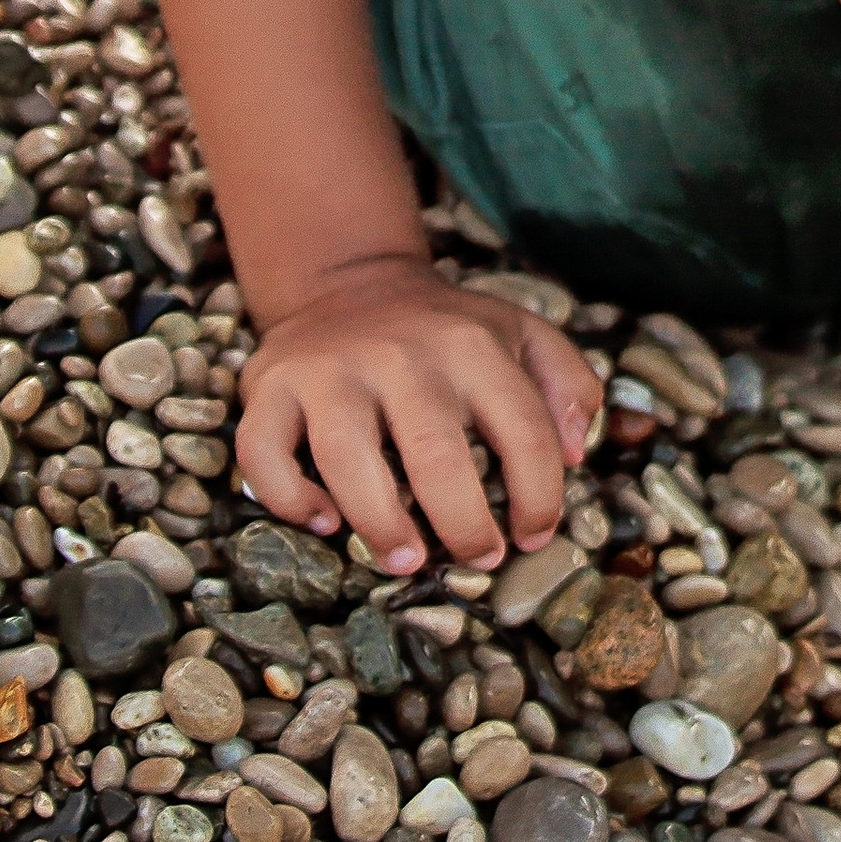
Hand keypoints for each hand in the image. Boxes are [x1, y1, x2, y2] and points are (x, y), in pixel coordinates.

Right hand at [238, 257, 599, 572]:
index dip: (539, 497)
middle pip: (436, 453)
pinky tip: (324, 520)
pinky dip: (289, 497)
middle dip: (464, 523)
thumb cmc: (446, 332)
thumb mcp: (522, 333)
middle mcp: (401, 354)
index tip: (534, 536)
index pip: (523, 432)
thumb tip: (576, 453)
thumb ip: (567, 383)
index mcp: (472, 346)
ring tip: (407, 559)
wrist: (350, 282)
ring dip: (381, 524)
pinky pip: (263, 453)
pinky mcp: (272, 386)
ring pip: (347, 458)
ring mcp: (330, 370)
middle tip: (478, 558)